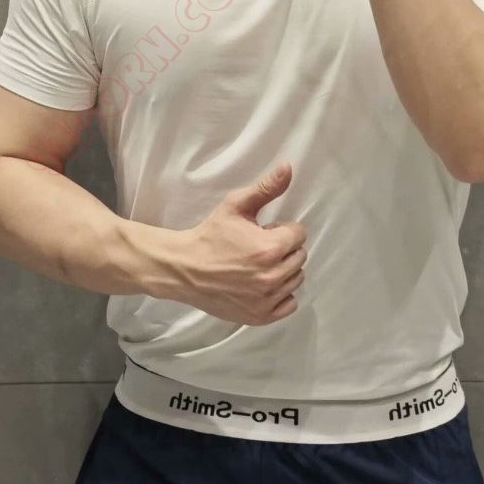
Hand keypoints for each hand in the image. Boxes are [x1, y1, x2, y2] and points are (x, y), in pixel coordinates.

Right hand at [177, 161, 307, 324]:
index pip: (299, 234)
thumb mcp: (235, 206)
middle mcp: (273, 276)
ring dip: (283, 270)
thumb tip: (288, 167)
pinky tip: (263, 284)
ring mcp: (267, 299)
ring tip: (258, 265)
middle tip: (258, 248)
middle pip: (300, 257)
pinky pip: (289, 305)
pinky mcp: (261, 316)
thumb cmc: (210, 235)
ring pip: (296, 279)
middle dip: (284, 249)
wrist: (184, 269)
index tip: (262, 232)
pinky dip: (281, 295)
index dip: (281, 229)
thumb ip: (266, 188)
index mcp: (270, 248)